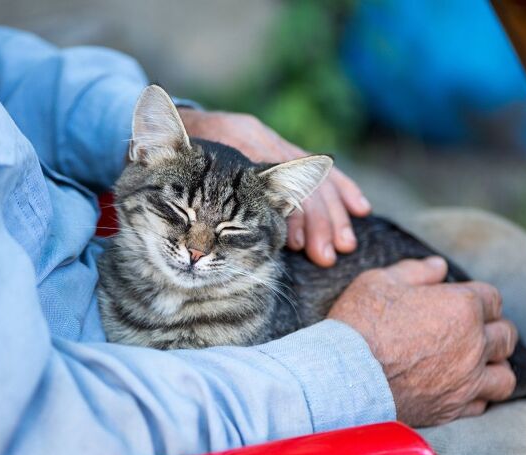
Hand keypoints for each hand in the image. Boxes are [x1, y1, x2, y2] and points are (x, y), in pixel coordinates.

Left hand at [178, 109, 370, 266]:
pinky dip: (340, 188)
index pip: (275, 180)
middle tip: (325, 257)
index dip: (292, 215)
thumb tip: (208, 242)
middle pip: (299, 179)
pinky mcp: (278, 147)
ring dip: (332, 214)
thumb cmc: (166, 161)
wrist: (172, 126)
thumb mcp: (169, 175)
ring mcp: (271, 140)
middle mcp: (257, 137)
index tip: (298, 246)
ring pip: (312, 174)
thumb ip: (193, 198)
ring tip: (342, 247)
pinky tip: (359, 209)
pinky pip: (316, 169)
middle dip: (318, 222)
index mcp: (236, 140)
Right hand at [328, 257, 517, 426]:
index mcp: (460, 306)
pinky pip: (483, 403)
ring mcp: (466, 380)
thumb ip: (415, 271)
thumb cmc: (359, 323)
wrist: (343, 376)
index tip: (457, 302)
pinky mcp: (452, 408)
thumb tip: (439, 266)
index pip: (492, 298)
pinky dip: (476, 394)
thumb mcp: (379, 281)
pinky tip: (457, 386)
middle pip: (506, 335)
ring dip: (493, 366)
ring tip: (473, 362)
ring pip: (504, 375)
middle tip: (469, 331)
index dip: (476, 298)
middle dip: (492, 329)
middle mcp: (473, 344)